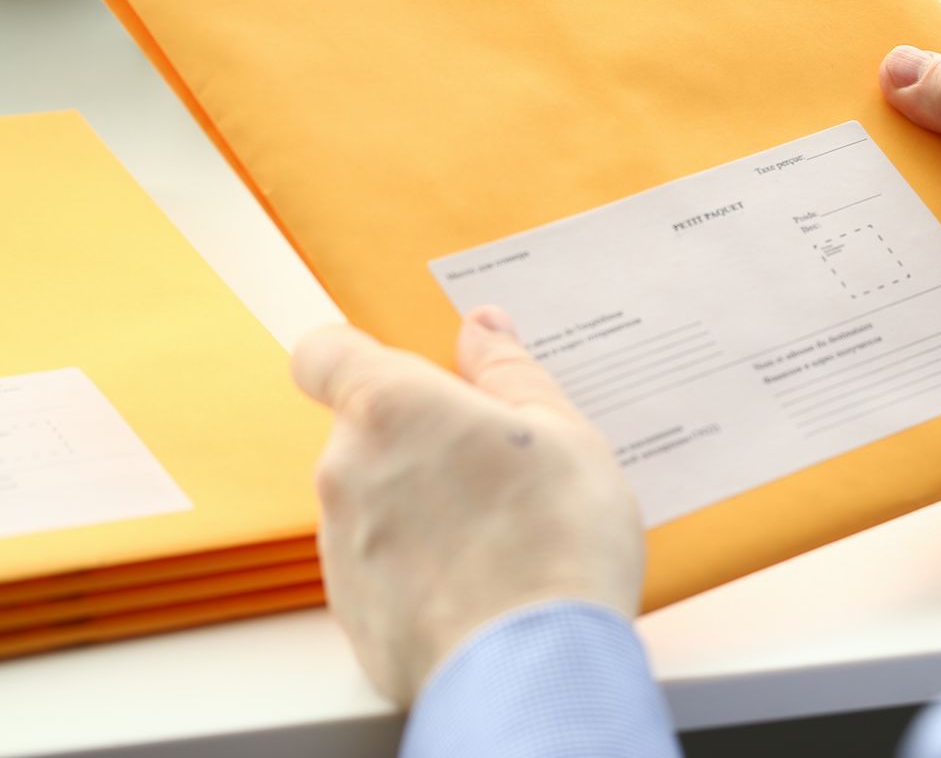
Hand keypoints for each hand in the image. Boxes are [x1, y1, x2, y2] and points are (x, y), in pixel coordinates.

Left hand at [290, 308, 644, 702]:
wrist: (536, 668)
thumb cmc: (556, 536)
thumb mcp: (561, 431)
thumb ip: (510, 373)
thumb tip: (481, 329)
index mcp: (391, 408)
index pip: (323, 354)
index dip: (356, 356)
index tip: (406, 371)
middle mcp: (345, 471)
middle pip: (365, 434)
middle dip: (420, 443)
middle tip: (495, 466)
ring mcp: (341, 548)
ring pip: (374, 504)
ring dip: (421, 507)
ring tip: (500, 534)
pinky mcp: (353, 614)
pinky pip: (381, 569)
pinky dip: (421, 568)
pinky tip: (482, 583)